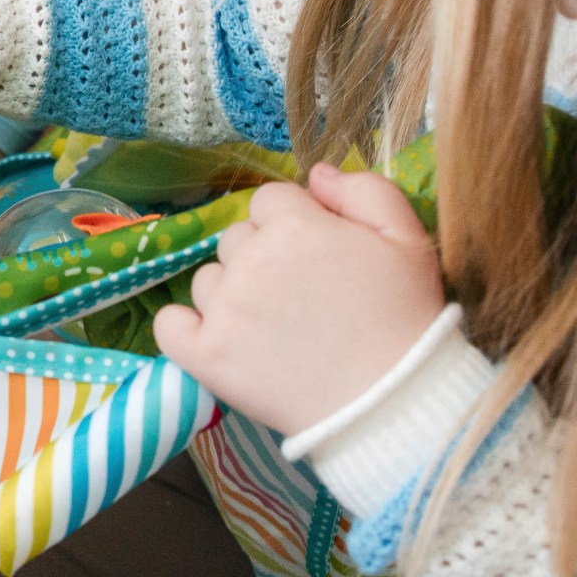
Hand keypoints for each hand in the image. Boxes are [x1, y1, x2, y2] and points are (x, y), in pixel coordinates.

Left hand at [152, 165, 447, 436]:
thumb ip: (364, 192)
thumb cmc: (405, 319)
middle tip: (302, 296)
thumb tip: (316, 174)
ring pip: (208, 279)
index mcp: (295, 226)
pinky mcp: (205, 355)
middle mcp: (250, 260)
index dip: (294, 224)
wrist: (392, 402)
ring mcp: (223, 309)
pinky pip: (170, 324)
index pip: (270, 201)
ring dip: (232, 293)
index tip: (318, 255)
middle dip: (264, 256)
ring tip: (274, 326)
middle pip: (237, 238)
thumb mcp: (407, 240)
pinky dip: (186, 328)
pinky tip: (217, 337)